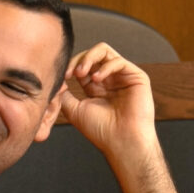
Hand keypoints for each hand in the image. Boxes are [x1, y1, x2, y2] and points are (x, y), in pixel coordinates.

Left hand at [55, 43, 156, 161]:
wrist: (121, 142)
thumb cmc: (100, 131)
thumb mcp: (74, 110)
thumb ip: (64, 94)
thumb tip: (57, 80)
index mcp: (97, 87)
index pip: (82, 65)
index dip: (71, 66)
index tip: (63, 76)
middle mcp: (110, 80)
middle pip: (92, 55)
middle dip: (78, 60)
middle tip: (71, 73)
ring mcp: (123, 77)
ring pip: (104, 51)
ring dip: (89, 58)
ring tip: (81, 72)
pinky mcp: (137, 77)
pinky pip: (118, 61)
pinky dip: (104, 67)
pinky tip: (97, 79)